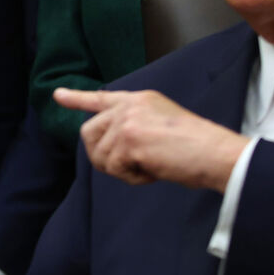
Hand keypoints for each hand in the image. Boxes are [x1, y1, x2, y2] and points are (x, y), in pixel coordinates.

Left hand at [54, 88, 248, 190]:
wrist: (214, 153)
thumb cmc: (196, 147)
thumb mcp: (161, 124)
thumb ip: (135, 126)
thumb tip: (109, 145)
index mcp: (140, 99)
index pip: (102, 97)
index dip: (78, 98)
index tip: (58, 95)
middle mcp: (130, 105)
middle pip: (90, 133)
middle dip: (102, 156)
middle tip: (129, 167)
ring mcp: (127, 121)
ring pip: (99, 155)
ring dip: (121, 170)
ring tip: (149, 167)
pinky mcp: (128, 140)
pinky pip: (114, 169)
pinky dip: (132, 178)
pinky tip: (152, 172)